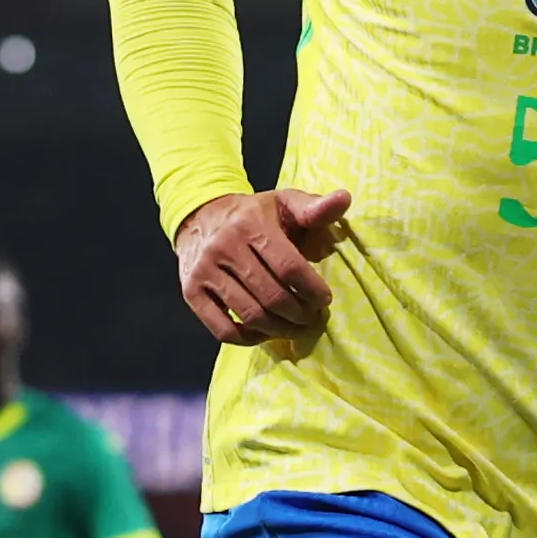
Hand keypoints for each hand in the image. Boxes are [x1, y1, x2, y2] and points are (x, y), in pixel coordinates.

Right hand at [175, 189, 353, 345]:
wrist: (199, 215)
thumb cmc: (252, 214)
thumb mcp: (283, 202)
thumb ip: (315, 207)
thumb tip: (345, 199)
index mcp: (250, 224)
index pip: (289, 267)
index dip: (312, 290)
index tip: (324, 300)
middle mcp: (224, 247)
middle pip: (272, 296)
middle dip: (300, 314)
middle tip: (312, 318)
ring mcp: (204, 272)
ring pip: (250, 316)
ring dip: (280, 329)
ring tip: (295, 327)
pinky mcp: (191, 292)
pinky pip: (223, 329)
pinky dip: (249, 338)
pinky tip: (265, 332)